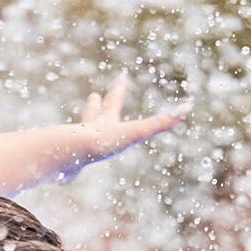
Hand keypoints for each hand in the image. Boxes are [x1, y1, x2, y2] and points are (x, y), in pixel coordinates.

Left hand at [60, 75, 190, 178]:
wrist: (65, 157)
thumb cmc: (99, 142)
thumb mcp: (135, 132)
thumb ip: (160, 123)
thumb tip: (186, 108)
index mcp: (105, 123)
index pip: (114, 102)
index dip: (119, 90)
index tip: (121, 77)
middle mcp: (88, 132)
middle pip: (93, 114)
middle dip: (97, 105)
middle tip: (94, 96)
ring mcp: (74, 148)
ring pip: (76, 136)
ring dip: (79, 130)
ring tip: (77, 130)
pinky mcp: (64, 167)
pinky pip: (66, 164)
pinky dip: (67, 164)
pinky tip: (64, 173)